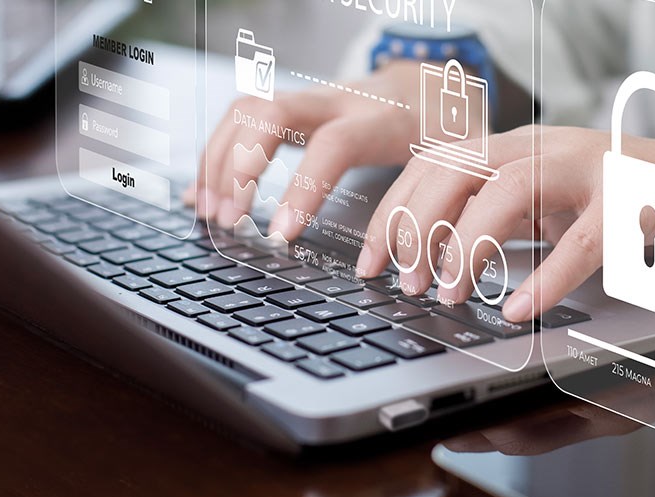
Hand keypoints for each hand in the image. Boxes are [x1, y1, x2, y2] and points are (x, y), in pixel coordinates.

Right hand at [186, 61, 424, 236]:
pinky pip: (239, 118)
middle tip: (229, 221)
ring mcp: (306, 99)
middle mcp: (335, 100)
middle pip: (270, 113)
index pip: (332, 145)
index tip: (281, 235)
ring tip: (207, 212)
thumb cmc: (438, 127)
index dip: (302, 189)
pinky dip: (215, 154)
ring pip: (246, 110)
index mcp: (379, 119)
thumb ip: (435, 200)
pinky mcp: (290, 106)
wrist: (427, 81)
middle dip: (238, 167)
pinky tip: (204, 192)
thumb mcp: (450, 161)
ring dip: (217, 160)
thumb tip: (424, 257)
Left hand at [356, 126, 654, 322]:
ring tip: (451, 294)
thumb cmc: (630, 202)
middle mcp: (548, 146)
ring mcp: (594, 168)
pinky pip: (584, 239)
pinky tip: (519, 311)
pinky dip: (546, 278)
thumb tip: (440, 265)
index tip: (368, 262)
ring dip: (469, 244)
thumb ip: (503, 224)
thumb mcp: (553, 206)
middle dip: (415, 224)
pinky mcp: (638, 201)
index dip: (393, 210)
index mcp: (520, 147)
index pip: (435, 162)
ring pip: (509, 188)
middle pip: (457, 164)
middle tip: (403, 281)